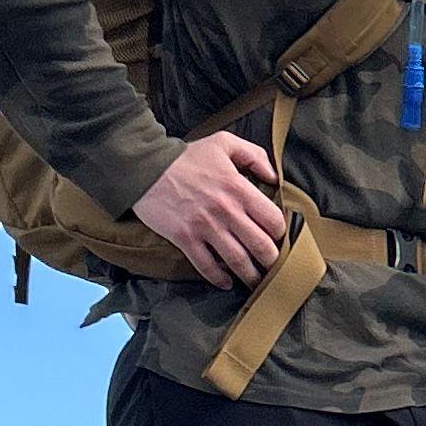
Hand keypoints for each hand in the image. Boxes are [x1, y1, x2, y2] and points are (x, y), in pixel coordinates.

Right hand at [134, 131, 294, 281]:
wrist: (145, 167)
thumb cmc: (186, 156)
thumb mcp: (224, 143)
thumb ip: (253, 155)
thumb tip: (274, 176)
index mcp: (238, 188)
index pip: (273, 220)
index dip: (280, 232)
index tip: (277, 237)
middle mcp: (226, 210)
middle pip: (260, 246)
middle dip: (271, 260)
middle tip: (273, 266)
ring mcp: (205, 227)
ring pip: (238, 261)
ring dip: (250, 275)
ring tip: (256, 281)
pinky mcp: (185, 239)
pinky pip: (207, 266)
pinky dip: (219, 279)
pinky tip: (227, 282)